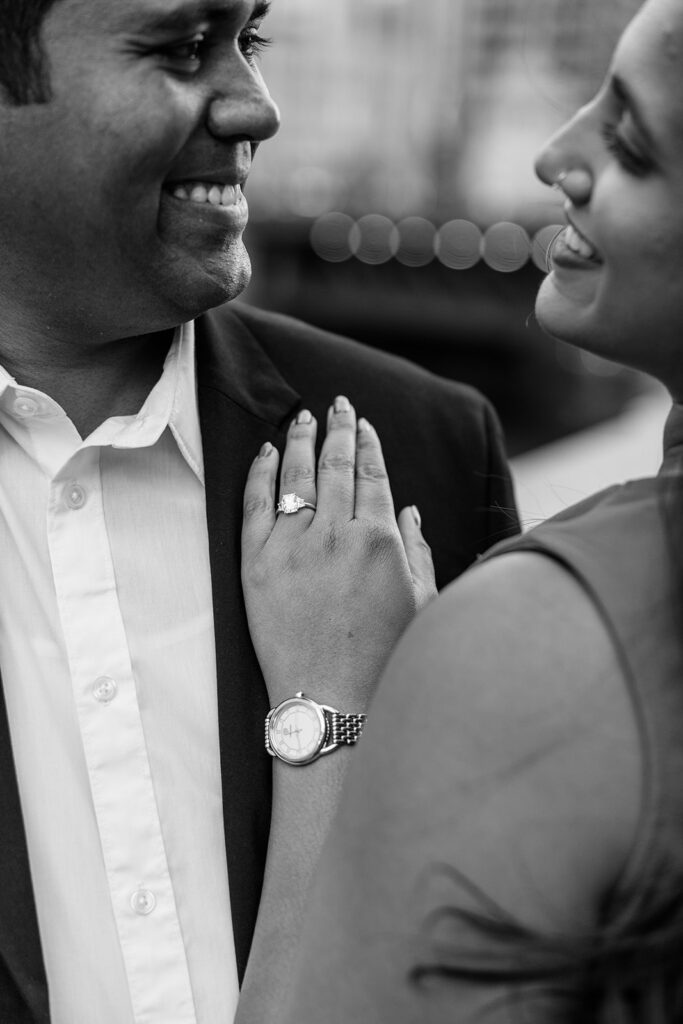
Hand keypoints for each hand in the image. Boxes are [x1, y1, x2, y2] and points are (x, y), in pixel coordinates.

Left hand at [241, 396, 436, 710]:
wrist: (330, 705)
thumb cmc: (383, 659)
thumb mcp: (420, 601)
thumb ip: (416, 548)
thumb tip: (407, 507)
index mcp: (380, 540)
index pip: (373, 474)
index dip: (367, 442)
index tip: (363, 422)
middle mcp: (336, 535)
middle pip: (335, 464)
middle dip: (337, 428)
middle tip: (337, 404)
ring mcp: (292, 548)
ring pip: (295, 476)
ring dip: (300, 440)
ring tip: (303, 417)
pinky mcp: (256, 566)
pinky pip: (255, 505)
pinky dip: (260, 473)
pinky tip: (266, 453)